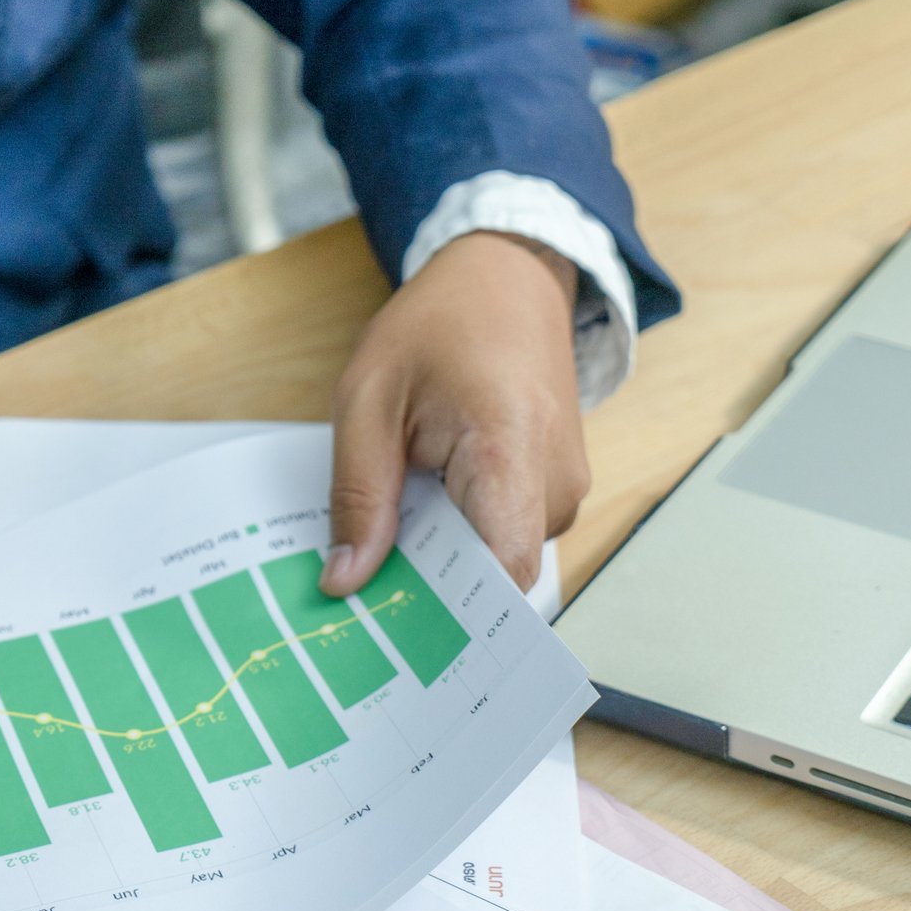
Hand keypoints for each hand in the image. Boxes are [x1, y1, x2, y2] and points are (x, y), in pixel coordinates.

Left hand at [322, 230, 586, 595]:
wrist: (509, 276)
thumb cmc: (440, 324)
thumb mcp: (368, 398)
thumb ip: (359, 494)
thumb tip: (347, 580)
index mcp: (510, 452)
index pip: (502, 575)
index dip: (452, 618)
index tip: (395, 635)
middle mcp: (555, 483)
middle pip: (493, 579)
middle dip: (430, 592)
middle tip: (362, 591)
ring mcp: (564, 489)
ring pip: (497, 562)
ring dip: (444, 560)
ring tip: (390, 537)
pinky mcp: (555, 491)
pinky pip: (506, 537)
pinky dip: (461, 538)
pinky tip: (421, 517)